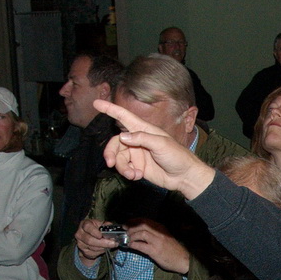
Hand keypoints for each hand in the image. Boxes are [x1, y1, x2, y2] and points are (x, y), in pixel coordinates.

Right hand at [74, 217, 118, 263]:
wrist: (88, 239)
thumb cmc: (95, 230)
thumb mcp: (100, 224)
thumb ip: (106, 225)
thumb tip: (111, 226)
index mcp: (84, 224)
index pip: (87, 227)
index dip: (94, 232)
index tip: (101, 235)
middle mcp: (80, 233)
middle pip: (90, 240)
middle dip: (103, 242)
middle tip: (113, 243)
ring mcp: (80, 243)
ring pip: (93, 247)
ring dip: (104, 247)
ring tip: (112, 245)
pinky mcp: (83, 251)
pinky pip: (93, 252)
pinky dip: (101, 251)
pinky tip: (106, 248)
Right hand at [96, 98, 216, 198]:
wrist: (184, 176)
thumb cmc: (177, 156)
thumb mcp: (161, 144)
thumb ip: (142, 138)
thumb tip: (122, 136)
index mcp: (143, 129)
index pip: (124, 117)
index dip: (110, 109)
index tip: (96, 102)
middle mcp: (137, 140)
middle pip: (115, 142)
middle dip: (110, 153)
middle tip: (110, 163)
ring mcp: (137, 154)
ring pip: (118, 158)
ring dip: (122, 167)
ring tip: (132, 174)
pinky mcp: (137, 166)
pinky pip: (125, 168)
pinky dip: (128, 172)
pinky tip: (138, 176)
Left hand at [125, 219, 190, 274]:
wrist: (183, 260)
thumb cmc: (173, 250)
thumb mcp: (165, 237)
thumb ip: (155, 233)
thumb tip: (141, 233)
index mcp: (161, 228)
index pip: (145, 220)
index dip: (134, 221)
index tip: (128, 223)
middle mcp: (159, 232)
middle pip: (142, 225)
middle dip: (131, 226)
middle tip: (125, 230)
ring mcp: (157, 241)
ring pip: (141, 233)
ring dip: (132, 235)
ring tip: (127, 238)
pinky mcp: (155, 251)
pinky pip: (141, 246)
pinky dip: (134, 244)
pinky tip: (131, 245)